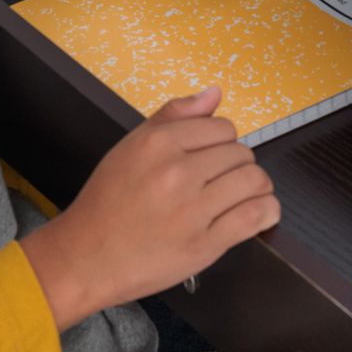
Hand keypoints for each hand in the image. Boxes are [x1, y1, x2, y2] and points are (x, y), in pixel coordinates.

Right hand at [21, 87, 279, 331]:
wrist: (85, 258)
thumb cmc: (107, 204)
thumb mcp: (131, 147)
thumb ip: (174, 116)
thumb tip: (215, 93)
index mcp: (158, 144)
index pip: (223, 128)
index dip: (222, 142)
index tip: (214, 157)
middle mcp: (176, 173)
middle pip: (241, 154)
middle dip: (237, 166)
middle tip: (221, 181)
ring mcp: (192, 210)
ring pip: (254, 181)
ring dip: (256, 187)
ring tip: (243, 195)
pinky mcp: (204, 245)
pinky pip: (256, 216)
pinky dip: (267, 211)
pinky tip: (259, 212)